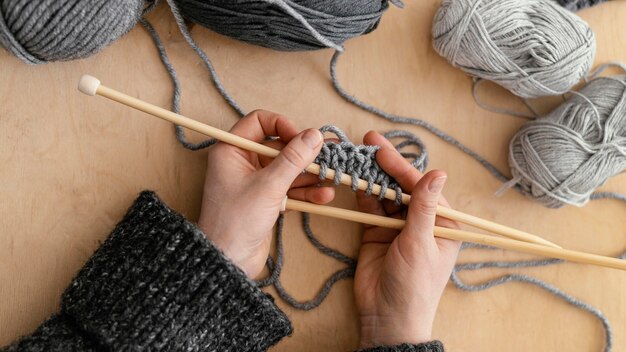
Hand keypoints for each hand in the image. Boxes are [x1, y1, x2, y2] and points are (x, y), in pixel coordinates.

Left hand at [198, 110, 334, 277]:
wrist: (228, 262)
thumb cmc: (235, 222)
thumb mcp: (269, 186)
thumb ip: (293, 158)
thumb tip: (315, 135)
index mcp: (232, 151)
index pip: (260, 122)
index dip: (283, 125)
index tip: (303, 138)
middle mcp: (242, 162)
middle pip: (279, 146)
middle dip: (304, 154)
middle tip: (329, 156)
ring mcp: (255, 182)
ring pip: (288, 169)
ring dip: (310, 174)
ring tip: (333, 177)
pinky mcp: (266, 200)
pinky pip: (290, 189)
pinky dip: (306, 192)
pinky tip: (325, 196)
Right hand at [354, 131, 460, 347]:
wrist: (387, 318)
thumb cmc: (414, 286)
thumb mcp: (420, 244)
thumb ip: (424, 208)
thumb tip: (438, 172)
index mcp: (443, 223)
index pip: (422, 186)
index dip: (402, 167)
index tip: (383, 150)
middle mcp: (421, 220)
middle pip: (403, 185)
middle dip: (386, 165)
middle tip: (368, 141)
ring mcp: (398, 225)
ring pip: (385, 193)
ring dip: (372, 176)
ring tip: (357, 157)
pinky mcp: (376, 232)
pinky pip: (370, 207)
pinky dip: (362, 194)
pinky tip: (354, 179)